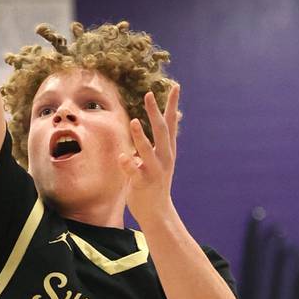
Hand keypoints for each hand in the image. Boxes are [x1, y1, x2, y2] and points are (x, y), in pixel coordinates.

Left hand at [119, 85, 179, 226]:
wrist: (157, 211)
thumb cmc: (155, 180)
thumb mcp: (162, 157)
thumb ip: (163, 139)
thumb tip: (173, 117)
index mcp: (167, 150)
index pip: (171, 123)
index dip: (172, 104)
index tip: (175, 86)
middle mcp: (164, 158)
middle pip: (161, 131)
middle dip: (155, 113)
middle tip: (149, 95)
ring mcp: (155, 171)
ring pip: (148, 151)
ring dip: (141, 137)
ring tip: (133, 122)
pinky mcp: (143, 183)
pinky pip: (134, 172)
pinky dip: (128, 164)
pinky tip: (122, 157)